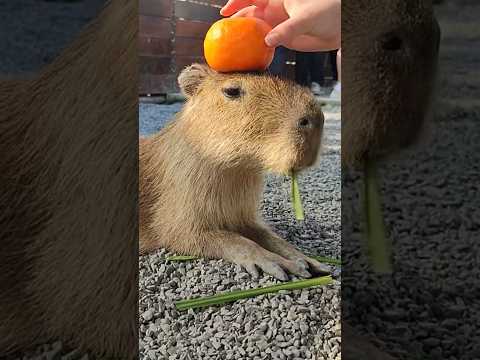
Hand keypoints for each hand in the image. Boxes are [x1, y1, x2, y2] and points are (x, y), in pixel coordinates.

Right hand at [220, 0, 340, 50]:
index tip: (225, 12)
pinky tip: (248, 56)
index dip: (236, 2)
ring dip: (243, 37)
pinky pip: (265, 42)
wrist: (342, 26)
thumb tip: (268, 41)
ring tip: (231, 48)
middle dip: (236, 21)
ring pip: (255, 29)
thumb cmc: (329, 11)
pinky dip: (256, 48)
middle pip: (249, 13)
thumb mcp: (307, 18)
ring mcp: (278, 24)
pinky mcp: (283, 38)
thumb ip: (287, 30)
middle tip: (223, 34)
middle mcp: (275, 9)